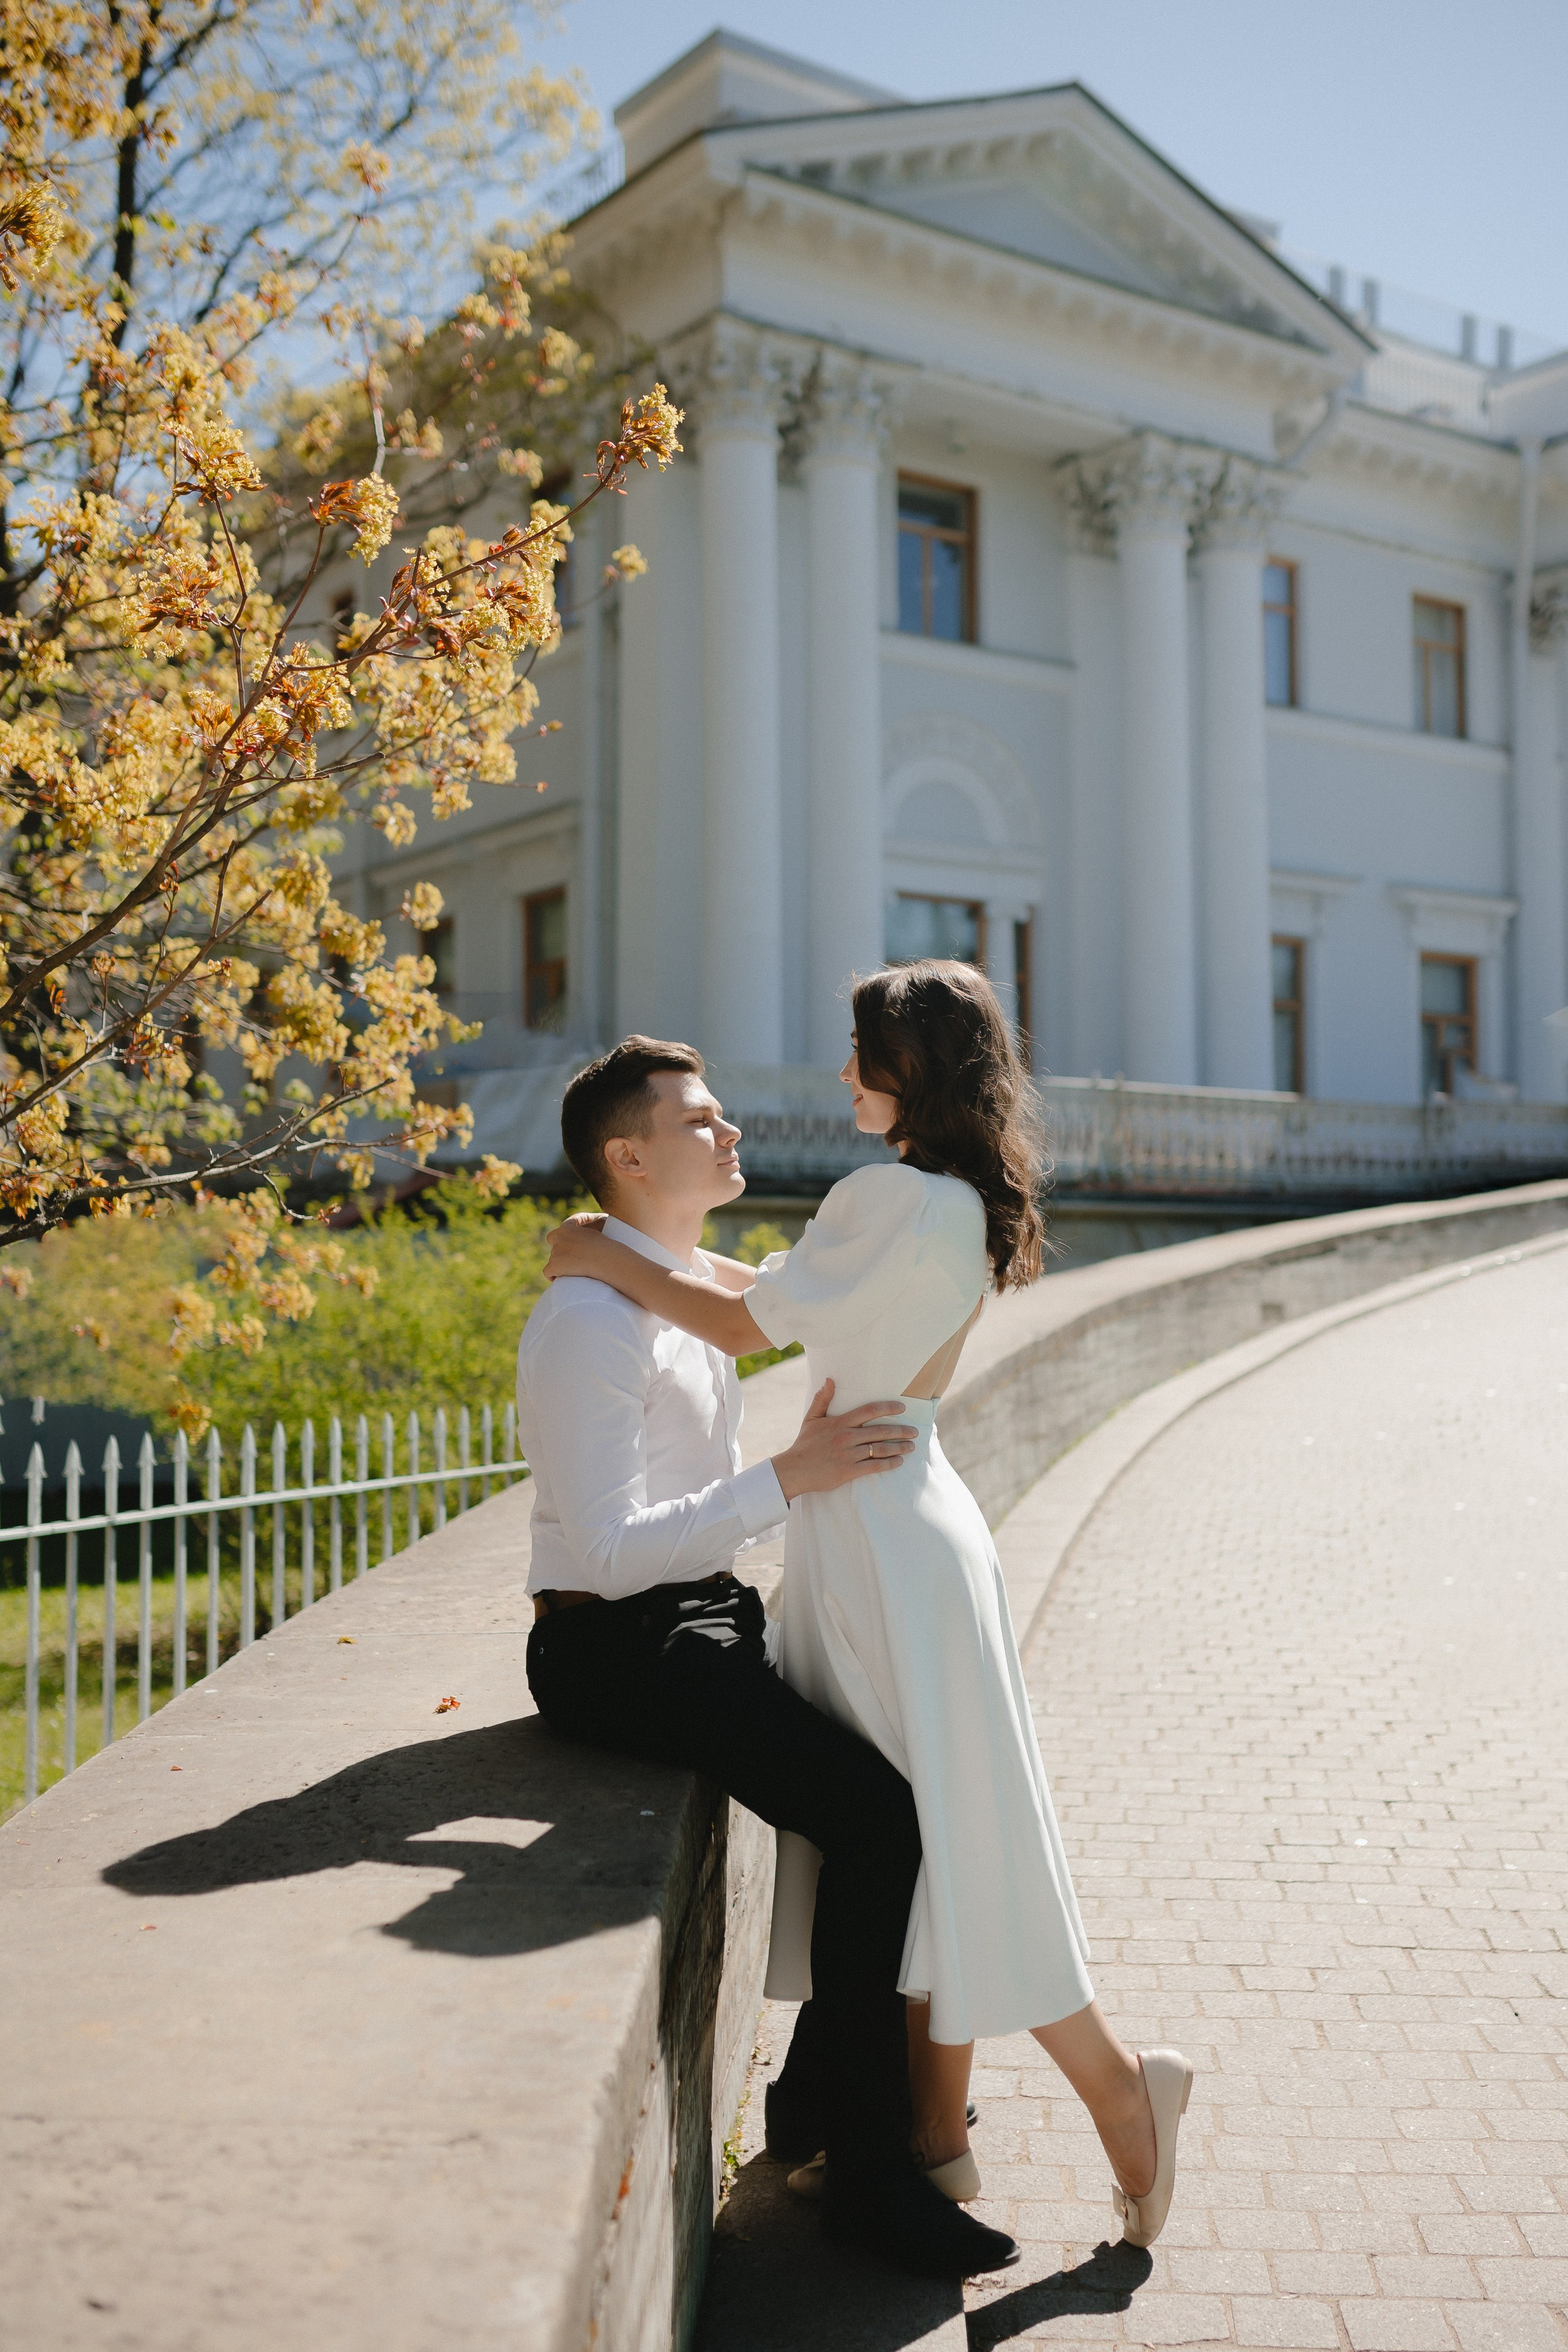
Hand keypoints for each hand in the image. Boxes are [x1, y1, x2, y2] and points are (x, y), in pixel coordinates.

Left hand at [544, 1213, 607, 1280]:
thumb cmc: (603, 1246)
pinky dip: (552, 1275)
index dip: (566, 1237)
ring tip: (573, 1270)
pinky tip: (559, 1279)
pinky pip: (547, 1272)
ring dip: (560, 1263)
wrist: (603, 1258)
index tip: (572, 1246)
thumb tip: (580, 1240)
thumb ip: (584, 1232)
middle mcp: (558, 1237)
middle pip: (553, 1241)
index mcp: (567, 1227)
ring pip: (553, 1258)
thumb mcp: (595, 1232)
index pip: (562, 1229)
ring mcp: (555, 1252)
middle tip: (570, 1257)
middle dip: (559, 1248)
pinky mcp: (554, 1265)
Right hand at [771, 1379, 916, 1504]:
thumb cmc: (804, 1444)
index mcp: (840, 1422)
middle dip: (900, 1431)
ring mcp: (848, 1454)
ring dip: (899, 1447)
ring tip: (911, 1447)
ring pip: (880, 1449)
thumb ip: (822, 1399)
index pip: (869, 1410)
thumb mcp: (811, 1418)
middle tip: (914, 1431)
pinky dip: (889, 1464)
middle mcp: (846, 1437)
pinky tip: (899, 1462)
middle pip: (880, 1431)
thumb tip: (829, 1379)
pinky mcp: (848, 1471)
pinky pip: (874, 1466)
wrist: (794, 1470)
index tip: (902, 1408)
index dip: (888, 1408)